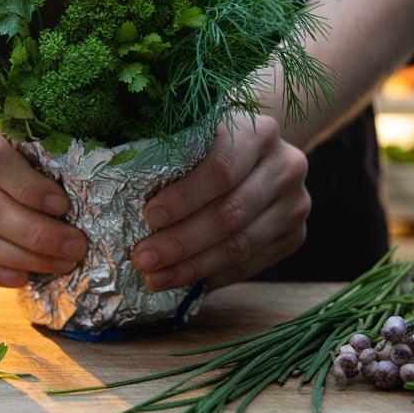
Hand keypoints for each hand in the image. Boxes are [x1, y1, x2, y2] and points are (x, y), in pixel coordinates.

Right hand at [0, 116, 88, 286]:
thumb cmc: (16, 133)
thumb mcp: (28, 124)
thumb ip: (48, 142)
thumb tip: (92, 176)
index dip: (28, 188)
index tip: (63, 205)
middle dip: (36, 232)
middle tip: (75, 246)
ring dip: (23, 257)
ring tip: (62, 262)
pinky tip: (25, 276)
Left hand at [131, 114, 310, 290]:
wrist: (259, 150)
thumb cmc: (211, 140)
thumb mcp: (195, 131)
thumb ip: (168, 151)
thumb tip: (117, 191)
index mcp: (258, 131)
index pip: (221, 169)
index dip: (184, 197)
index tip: (148, 216)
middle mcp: (286, 165)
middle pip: (230, 214)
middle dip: (181, 241)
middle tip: (143, 259)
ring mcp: (296, 203)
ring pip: (241, 245)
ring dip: (193, 267)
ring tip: (155, 278)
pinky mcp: (296, 234)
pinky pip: (252, 264)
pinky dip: (215, 275)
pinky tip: (185, 281)